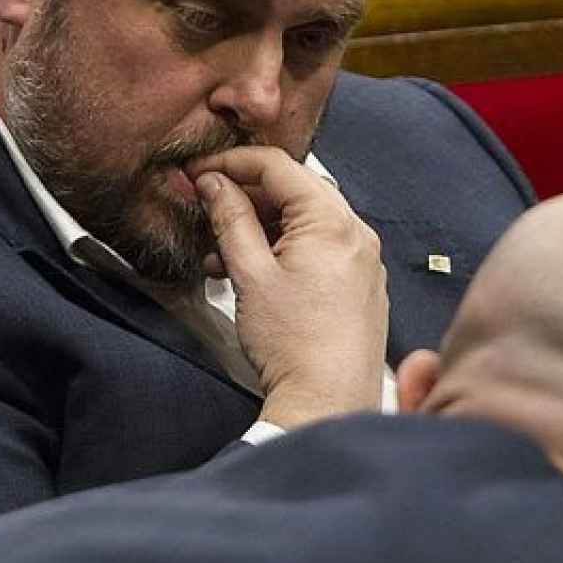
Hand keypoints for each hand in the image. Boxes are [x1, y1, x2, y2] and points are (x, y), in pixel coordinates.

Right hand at [190, 146, 387, 429]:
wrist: (329, 399)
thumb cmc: (292, 341)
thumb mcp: (250, 274)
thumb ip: (231, 220)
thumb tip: (214, 183)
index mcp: (333, 221)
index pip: (279, 166)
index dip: (232, 163)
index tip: (198, 171)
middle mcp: (357, 233)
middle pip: (296, 191)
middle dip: (246, 196)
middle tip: (206, 208)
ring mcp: (364, 259)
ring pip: (305, 222)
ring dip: (261, 227)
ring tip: (219, 254)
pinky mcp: (361, 283)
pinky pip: (321, 248)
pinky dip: (284, 250)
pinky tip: (251, 273)